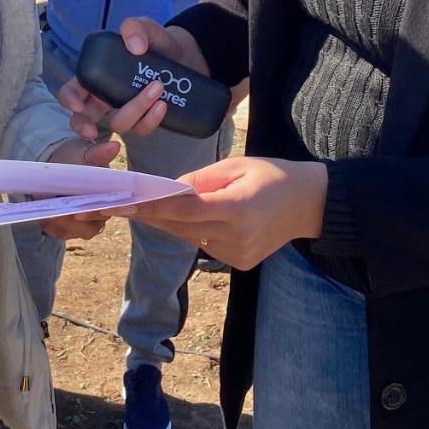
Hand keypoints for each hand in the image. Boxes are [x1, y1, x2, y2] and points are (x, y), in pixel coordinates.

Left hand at [36, 137, 121, 239]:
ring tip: (46, 216)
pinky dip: (53, 228)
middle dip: (72, 222)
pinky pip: (63, 233)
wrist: (60, 166)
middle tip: (55, 214)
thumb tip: (115, 145)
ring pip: (77, 232)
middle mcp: (103, 213)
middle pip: (92, 226)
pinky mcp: (72, 228)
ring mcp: (87, 223)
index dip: (94, 213)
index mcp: (112, 196)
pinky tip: (43, 219)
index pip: (108, 210)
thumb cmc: (77, 159)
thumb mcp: (85, 155)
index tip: (77, 212)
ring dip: (61, 226)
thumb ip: (98, 153)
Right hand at [55, 17, 210, 139]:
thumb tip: (135, 47)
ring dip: (134, 109)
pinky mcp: (146, 119)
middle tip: (92, 131)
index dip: (69, 99)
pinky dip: (151, 119)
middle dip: (83, 127)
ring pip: (119, 123)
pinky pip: (142, 128)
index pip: (73, 90)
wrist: (188, 56)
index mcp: (98, 76)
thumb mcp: (146, 28)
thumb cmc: (158, 42)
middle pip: (85, 118)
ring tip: (156, 88)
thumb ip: (136, 27)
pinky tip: (163, 105)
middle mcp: (107, 97)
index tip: (78, 106)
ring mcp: (127, 110)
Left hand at [129, 157, 327, 270]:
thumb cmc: (273, 175)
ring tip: (144, 207)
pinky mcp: (240, 263)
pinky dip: (193, 231)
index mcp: (237, 208)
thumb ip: (201, 179)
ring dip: (169, 222)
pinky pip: (204, 245)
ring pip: (190, 237)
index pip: (185, 209)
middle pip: (181, 226)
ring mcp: (238, 254)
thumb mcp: (237, 165)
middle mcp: (236, 236)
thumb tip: (168, 189)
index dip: (153, 207)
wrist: (309, 204)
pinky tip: (189, 218)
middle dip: (150, 215)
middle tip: (118, 205)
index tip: (125, 204)